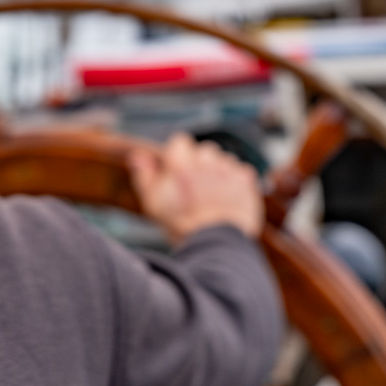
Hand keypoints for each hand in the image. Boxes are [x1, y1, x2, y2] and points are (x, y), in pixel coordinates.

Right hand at [129, 133, 263, 242]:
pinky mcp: (246, 180)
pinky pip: (241, 171)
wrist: (215, 244)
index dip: (179, 156)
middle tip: (196, 187)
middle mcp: (206, 161)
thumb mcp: (154, 203)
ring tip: (214, 195)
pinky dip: (236, 181)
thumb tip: (138, 156)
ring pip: (224, 160)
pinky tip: (229, 198)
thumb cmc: (182, 226)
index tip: (178, 171)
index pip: (180, 141)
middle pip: (204, 150)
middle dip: (200, 163)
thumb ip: (145, 176)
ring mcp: (228, 170)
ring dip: (219, 171)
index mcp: (181, 165)